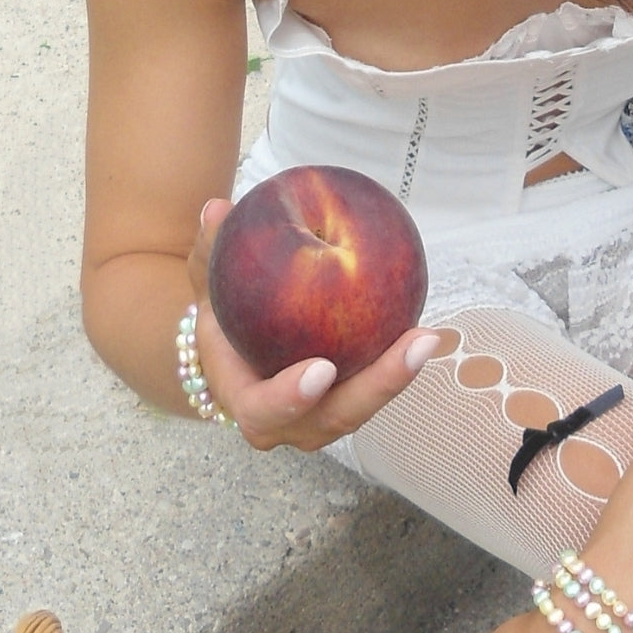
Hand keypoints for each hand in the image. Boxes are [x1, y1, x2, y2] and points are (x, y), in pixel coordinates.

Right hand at [187, 199, 440, 450]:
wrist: (233, 356)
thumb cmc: (217, 321)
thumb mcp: (205, 285)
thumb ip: (207, 251)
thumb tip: (218, 208)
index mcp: (248, 404)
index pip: (265, 411)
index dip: (290, 397)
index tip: (321, 370)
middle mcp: (290, 424)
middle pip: (337, 418)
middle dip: (377, 387)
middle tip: (412, 345)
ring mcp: (324, 420)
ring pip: (365, 407)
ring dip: (398, 376)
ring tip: (427, 337)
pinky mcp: (349, 403)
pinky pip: (376, 389)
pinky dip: (398, 363)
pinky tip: (425, 330)